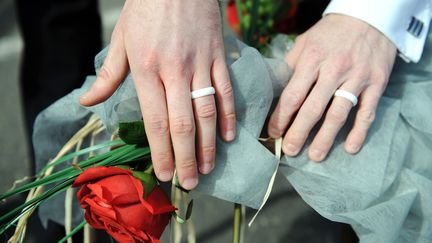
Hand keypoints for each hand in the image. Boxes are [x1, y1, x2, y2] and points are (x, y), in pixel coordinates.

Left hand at [79, 0, 235, 188]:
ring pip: (207, 112)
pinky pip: (225, 91)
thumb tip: (87, 101)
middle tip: (189, 183)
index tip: (165, 174)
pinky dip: (228, 115)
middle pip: (182, 123)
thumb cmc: (146, 8)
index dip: (161, 151)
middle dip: (186, 158)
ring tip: (208, 168)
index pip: (155, 120)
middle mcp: (174, 71)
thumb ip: (108, 75)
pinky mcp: (217, 57)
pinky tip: (228, 136)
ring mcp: (199, 64)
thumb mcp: (122, 39)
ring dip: (209, 144)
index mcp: (146, 69)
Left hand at [268, 14, 396, 160]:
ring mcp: (357, 78)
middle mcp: (334, 70)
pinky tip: (351, 148)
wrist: (370, 17)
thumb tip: (274, 90)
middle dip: (299, 133)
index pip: (293, 95)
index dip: (281, 117)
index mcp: (312, 59)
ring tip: (315, 156)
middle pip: (313, 109)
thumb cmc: (331, 33)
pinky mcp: (376, 84)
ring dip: (326, 138)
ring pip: (338, 114)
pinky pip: (367, 112)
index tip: (273, 132)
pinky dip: (359, 132)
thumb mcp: (305, 42)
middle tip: (290, 151)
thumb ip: (291, 66)